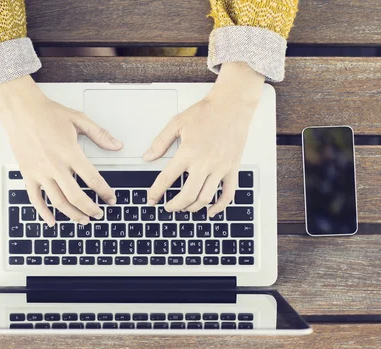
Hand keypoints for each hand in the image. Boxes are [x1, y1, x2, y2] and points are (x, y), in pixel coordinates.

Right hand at [0, 75, 122, 225]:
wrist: (21, 110)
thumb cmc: (47, 113)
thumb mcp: (79, 119)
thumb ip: (100, 134)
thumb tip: (117, 145)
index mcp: (71, 153)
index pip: (93, 180)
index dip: (105, 192)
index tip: (111, 199)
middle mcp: (55, 166)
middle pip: (77, 196)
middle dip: (90, 209)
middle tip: (98, 214)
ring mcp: (40, 172)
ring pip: (58, 201)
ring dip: (72, 215)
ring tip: (82, 220)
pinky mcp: (27, 174)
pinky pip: (35, 199)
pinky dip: (43, 213)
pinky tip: (52, 221)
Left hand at [144, 62, 264, 215]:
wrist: (232, 105)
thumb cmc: (206, 112)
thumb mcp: (177, 123)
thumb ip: (160, 142)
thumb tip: (147, 157)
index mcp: (188, 152)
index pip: (167, 179)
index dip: (156, 192)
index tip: (151, 199)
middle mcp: (205, 163)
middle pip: (187, 195)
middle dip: (174, 206)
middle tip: (168, 208)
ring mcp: (220, 168)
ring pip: (205, 198)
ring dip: (193, 208)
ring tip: (184, 208)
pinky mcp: (232, 169)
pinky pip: (228, 194)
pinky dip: (219, 207)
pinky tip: (211, 212)